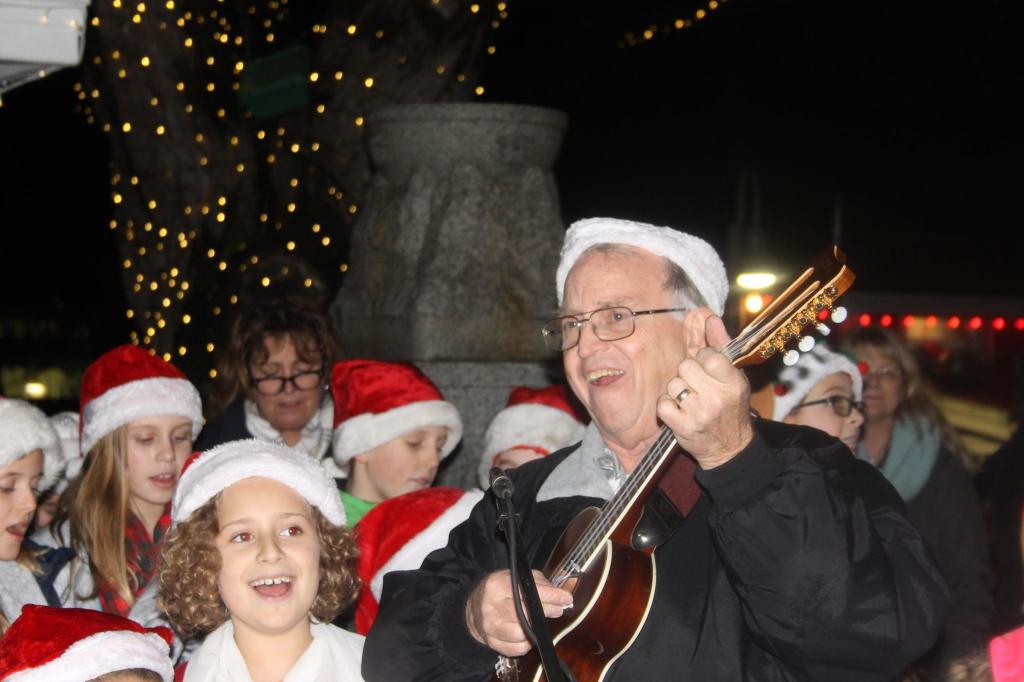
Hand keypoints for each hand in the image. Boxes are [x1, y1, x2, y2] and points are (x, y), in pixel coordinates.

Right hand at [465, 569, 572, 656]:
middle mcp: (491, 606)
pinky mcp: (491, 642)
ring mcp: (490, 626)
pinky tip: (528, 635)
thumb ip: (538, 582)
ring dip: (536, 630)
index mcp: (497, 585)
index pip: (528, 591)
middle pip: (525, 613)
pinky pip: (516, 648)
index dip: (551, 595)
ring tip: (540, 622)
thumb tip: (560, 594)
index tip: (566, 598)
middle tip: (558, 609)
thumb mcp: (514, 577)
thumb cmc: (499, 591)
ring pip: (521, 634)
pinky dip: (526, 643)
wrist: (474, 608)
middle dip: (547, 611)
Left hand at [657, 311, 752, 468]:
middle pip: (685, 366)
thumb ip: (720, 345)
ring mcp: (699, 413)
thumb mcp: (733, 376)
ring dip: (677, 391)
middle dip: (688, 375)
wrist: (730, 448)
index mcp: (733, 382)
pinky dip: (667, 407)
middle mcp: (718, 397)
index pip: (707, 355)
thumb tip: (709, 316)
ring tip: (690, 401)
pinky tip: (680, 411)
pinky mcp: (682, 427)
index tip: (708, 371)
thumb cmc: (730, 406)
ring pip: (673, 384)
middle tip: (698, 388)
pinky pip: (662, 403)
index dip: (703, 360)